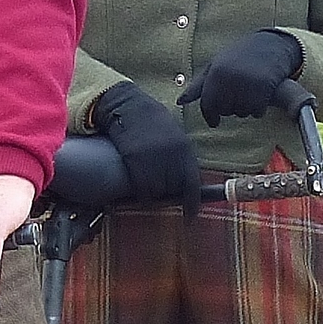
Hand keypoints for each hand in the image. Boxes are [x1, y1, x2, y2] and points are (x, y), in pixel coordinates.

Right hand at [91, 82, 201, 205]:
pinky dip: (140, 191)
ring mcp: (153, 159)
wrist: (130, 107)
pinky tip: (137, 184)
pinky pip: (140, 188)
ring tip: (148, 183)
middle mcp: (171, 157)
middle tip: (161, 191)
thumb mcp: (176, 136)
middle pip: (173, 190)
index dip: (192, 204)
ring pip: (156, 192)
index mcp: (185, 150)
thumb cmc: (152, 121)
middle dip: (168, 195)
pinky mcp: (135, 161)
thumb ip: (181, 158)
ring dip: (153, 193)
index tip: (190, 217)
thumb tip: (183, 183)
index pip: (193, 184)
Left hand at [178, 28, 301, 125]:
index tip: (214, 123)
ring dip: (244, 108)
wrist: (271, 44)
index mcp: (216, 72)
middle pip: (224, 110)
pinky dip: (258, 109)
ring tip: (249, 92)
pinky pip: (256, 112)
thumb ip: (198, 85)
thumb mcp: (216, 66)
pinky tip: (260, 96)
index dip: (210, 116)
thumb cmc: (239, 57)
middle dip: (228, 109)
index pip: (208, 104)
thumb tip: (179, 102)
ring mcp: (248, 83)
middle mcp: (230, 78)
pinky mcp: (265, 88)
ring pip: (240, 112)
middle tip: (237, 96)